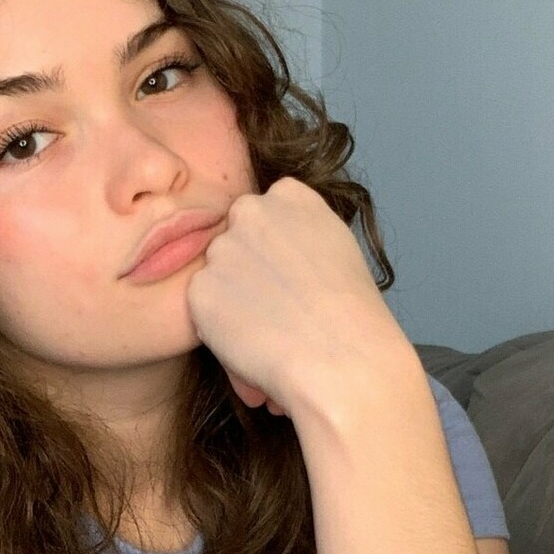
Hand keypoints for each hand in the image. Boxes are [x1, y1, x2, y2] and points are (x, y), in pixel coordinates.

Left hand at [185, 176, 412, 416]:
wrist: (341, 357)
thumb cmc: (352, 315)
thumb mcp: (336, 249)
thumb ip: (296, 237)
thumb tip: (273, 255)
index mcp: (290, 195)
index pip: (264, 212)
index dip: (273, 250)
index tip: (290, 276)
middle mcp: (251, 211)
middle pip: (234, 241)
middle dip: (245, 271)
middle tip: (275, 308)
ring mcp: (222, 249)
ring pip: (216, 277)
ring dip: (231, 303)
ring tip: (269, 333)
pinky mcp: (201, 289)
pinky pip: (202, 310)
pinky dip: (219, 331)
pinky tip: (253, 348)